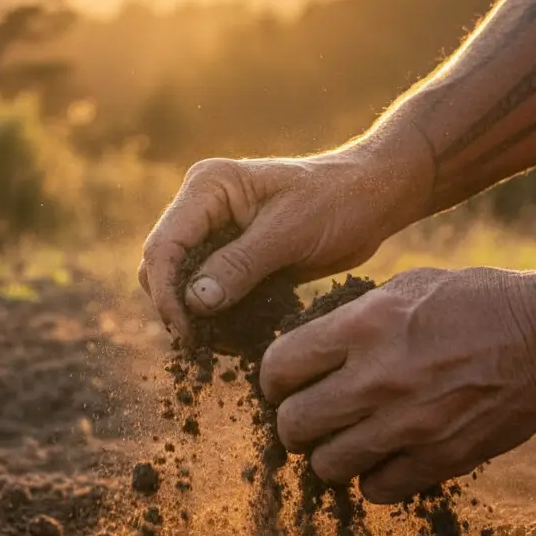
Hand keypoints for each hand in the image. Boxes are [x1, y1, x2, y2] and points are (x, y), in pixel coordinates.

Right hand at [138, 146, 426, 340]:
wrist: (373, 197)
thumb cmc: (338, 201)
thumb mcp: (289, 233)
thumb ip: (239, 265)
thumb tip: (194, 302)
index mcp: (208, 188)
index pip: (164, 246)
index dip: (166, 293)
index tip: (187, 333)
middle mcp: (202, 208)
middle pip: (162, 268)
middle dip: (178, 309)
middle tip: (204, 347)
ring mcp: (215, 233)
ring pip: (182, 286)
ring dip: (199, 319)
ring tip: (229, 345)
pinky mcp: (232, 257)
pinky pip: (211, 294)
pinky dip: (220, 319)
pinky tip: (242, 338)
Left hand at [259, 267, 535, 503]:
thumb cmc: (475, 301)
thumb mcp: (404, 286)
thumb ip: (351, 319)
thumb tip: (309, 349)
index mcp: (362, 327)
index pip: (278, 367)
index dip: (272, 380)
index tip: (283, 384)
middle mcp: (375, 378)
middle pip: (293, 424)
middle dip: (292, 423)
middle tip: (308, 417)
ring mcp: (407, 424)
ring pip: (326, 465)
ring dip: (327, 455)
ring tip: (344, 440)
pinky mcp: (439, 458)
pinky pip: (376, 490)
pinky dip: (372, 479)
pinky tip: (383, 458)